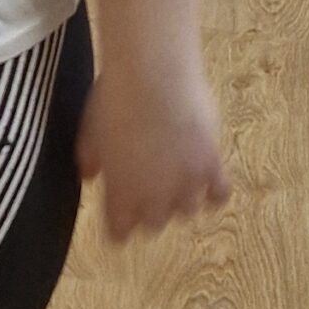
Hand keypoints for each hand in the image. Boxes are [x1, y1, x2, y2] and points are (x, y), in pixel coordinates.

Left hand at [76, 58, 230, 242]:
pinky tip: (206, 179)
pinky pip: (219, 195)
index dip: (119, 228)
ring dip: (180, 200)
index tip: (119, 219)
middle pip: (154, 225)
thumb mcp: (89, 129)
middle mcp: (154, 197)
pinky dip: (213, 191)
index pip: (119, 233)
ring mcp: (186, 183)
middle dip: (149, 213)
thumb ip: (89, 159)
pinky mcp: (212, 166)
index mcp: (119, 192)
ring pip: (187, 212)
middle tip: (147, 194)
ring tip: (176, 181)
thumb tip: (90, 177)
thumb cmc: (114, 98)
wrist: (154, 76)